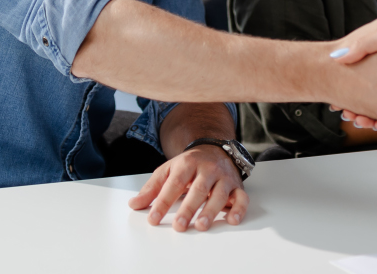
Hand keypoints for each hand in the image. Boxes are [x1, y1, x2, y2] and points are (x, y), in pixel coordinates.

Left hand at [128, 145, 247, 231]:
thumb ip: (152, 188)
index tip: (154, 218)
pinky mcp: (237, 186)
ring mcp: (224, 177)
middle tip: (179, 226)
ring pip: (220, 194)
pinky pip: (241, 197)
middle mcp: (208, 169)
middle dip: (189, 208)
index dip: (164, 201)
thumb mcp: (168, 170)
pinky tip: (232, 220)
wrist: (214, 149)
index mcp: (188, 163)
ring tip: (201, 225)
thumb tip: (134, 204)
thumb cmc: (190, 164)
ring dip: (211, 211)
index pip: (175, 183)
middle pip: (199, 189)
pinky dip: (239, 209)